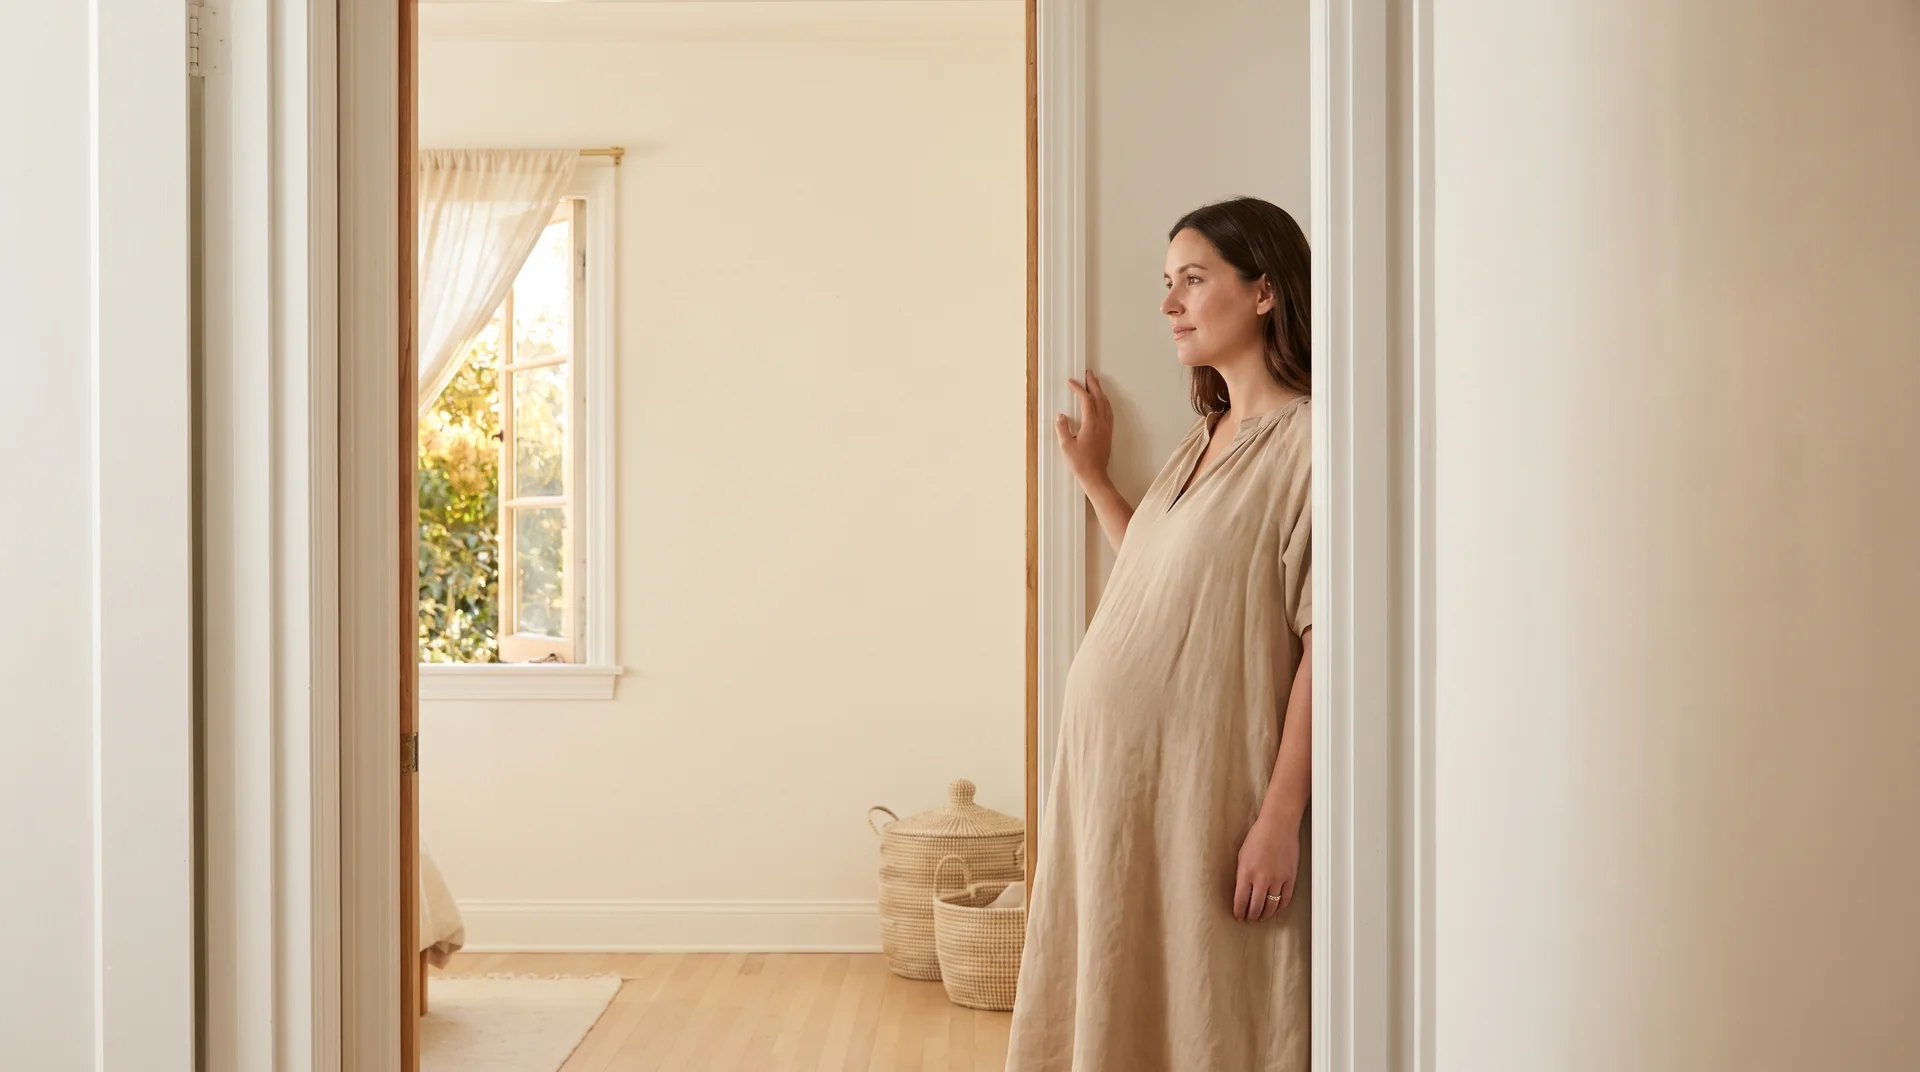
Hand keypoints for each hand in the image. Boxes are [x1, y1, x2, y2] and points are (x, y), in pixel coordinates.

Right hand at [1054, 372, 1113, 489]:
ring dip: (1100, 391)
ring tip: (1095, 383)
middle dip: (1093, 384)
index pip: (1086, 400)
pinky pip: (1109, 412)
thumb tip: (1061, 416)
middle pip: (1099, 398)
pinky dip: (1105, 402)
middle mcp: (1101, 424)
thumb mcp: (1066, 446)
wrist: (1095, 476)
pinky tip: (1102, 402)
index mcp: (1091, 424)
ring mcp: (1106, 428)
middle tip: (1088, 373)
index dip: (1078, 389)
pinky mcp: (1108, 434)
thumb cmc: (1081, 463)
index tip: (1071, 382)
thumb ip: (1062, 428)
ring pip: (1106, 404)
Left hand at [1234, 810, 1300, 922]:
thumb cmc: (1258, 837)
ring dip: (1265, 915)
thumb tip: (1242, 893)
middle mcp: (1262, 878)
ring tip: (1261, 917)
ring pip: (1271, 906)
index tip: (1238, 916)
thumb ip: (1242, 875)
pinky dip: (1279, 907)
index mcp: (1246, 872)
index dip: (1239, 912)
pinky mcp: (1290, 878)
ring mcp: (1277, 879)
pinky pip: (1285, 899)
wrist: (1278, 825)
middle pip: (1256, 907)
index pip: (1241, 901)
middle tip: (1249, 919)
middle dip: (1251, 916)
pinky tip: (1274, 909)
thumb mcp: (1242, 856)